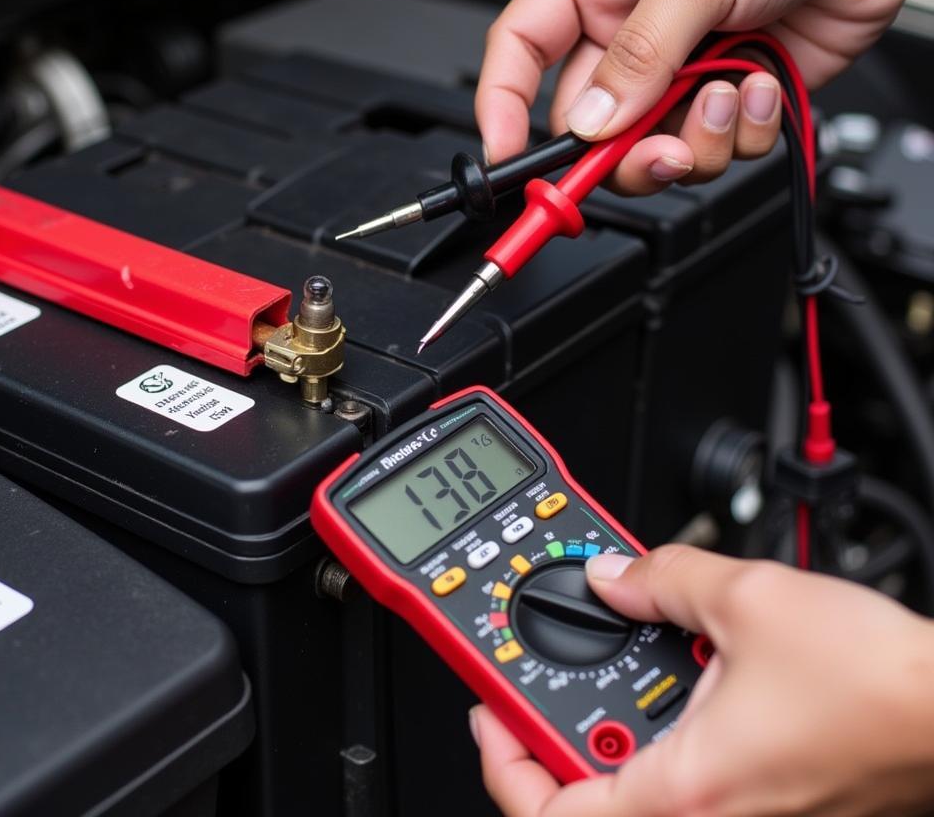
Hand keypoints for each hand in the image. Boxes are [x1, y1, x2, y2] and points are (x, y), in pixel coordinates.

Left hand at [471, 545, 933, 815]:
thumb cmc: (877, 683)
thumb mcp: (747, 597)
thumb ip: (662, 576)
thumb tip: (615, 574)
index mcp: (687, 789)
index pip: (553, 811)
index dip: (502, 764)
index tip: (489, 715)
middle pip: (589, 796)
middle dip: (552, 735)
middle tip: (537, 683)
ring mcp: (746, 814)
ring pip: (639, 785)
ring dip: (608, 726)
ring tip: (605, 666)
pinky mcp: (773, 800)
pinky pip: (689, 776)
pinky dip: (661, 728)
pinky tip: (676, 675)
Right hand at [476, 0, 933, 192]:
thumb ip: (638, 57)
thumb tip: (591, 123)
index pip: (520, 50)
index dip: (502, 107)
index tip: (509, 158)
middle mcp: (630, 31)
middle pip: (589, 125)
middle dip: (622, 151)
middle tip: (653, 155)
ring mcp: (678, 71)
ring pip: (650, 150)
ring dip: (694, 141)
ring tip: (728, 95)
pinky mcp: (724, 98)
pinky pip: (713, 149)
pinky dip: (742, 133)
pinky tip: (761, 84)